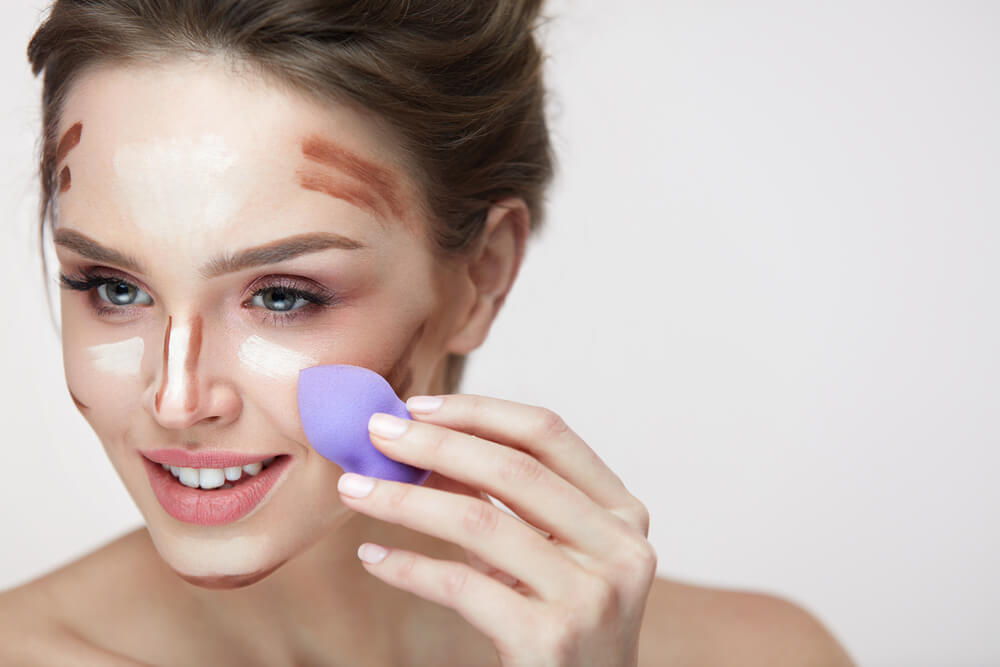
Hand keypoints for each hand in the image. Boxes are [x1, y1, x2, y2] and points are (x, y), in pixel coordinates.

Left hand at [335, 394, 657, 666]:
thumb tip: (423, 444)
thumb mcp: (548, 555)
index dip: (480, 410)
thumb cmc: (561, 626)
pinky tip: (373, 558)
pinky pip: (460, 586)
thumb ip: (502, 500)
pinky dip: (408, 568)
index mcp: (623, 513)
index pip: (548, 434)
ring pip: (480, 521)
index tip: (418, 407)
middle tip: (376, 433)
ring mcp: (590, 595)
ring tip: (355, 488)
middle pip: (514, 469)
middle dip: (434, 444)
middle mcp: (619, 548)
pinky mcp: (550, 639)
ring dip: (405, 499)